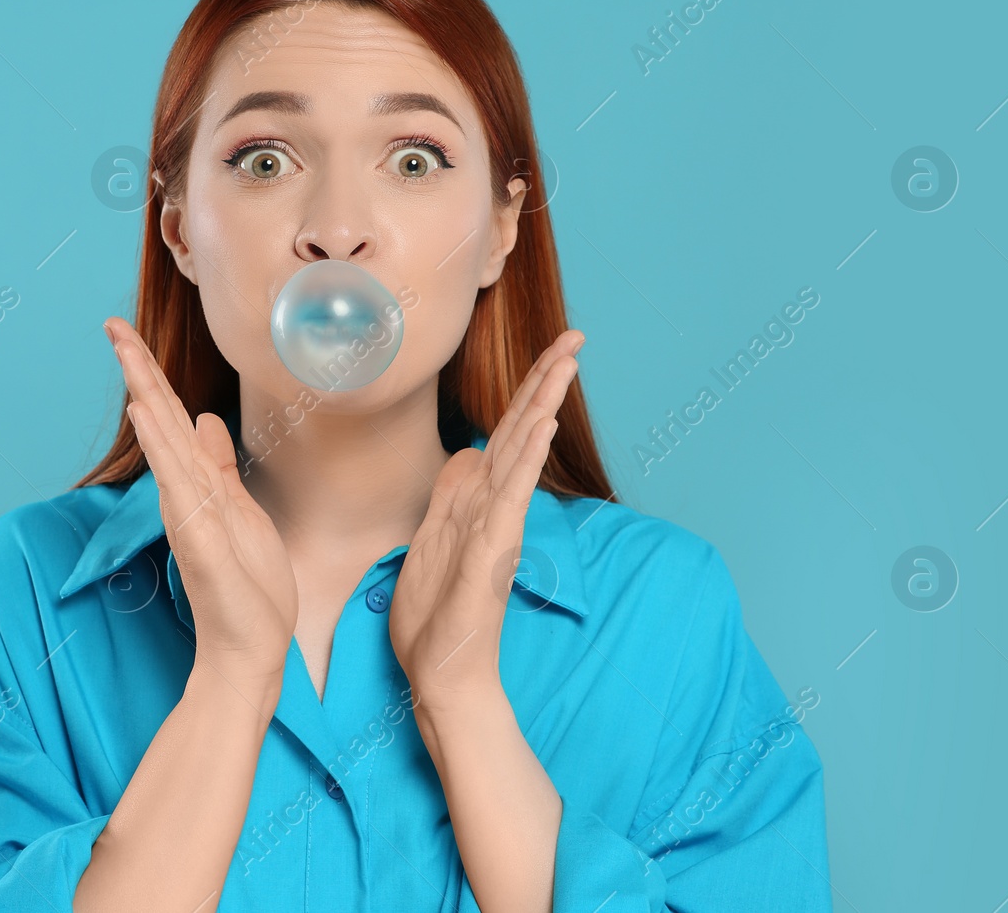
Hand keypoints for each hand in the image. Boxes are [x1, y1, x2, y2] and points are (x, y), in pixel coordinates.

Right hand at [104, 317, 297, 700]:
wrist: (250, 646)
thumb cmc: (247, 586)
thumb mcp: (242, 511)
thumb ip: (220, 466)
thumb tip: (204, 420)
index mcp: (197, 483)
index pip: (170, 417)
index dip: (151, 374)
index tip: (128, 333)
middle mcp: (185, 490)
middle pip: (157, 418)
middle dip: (137, 368)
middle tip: (111, 323)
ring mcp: (187, 511)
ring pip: (162, 439)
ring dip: (144, 392)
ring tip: (124, 350)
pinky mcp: (195, 535)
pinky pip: (176, 481)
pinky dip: (160, 445)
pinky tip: (146, 413)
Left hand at [388, 329, 584, 712]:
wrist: (442, 673)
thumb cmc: (435, 617)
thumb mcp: (430, 540)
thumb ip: (450, 496)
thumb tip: (467, 454)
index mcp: (478, 501)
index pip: (508, 432)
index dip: (527, 390)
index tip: (550, 349)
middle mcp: (495, 506)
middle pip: (524, 430)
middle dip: (548, 380)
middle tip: (577, 334)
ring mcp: (497, 525)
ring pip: (524, 451)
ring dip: (545, 403)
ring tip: (567, 361)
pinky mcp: (494, 549)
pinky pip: (512, 495)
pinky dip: (527, 458)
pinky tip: (543, 425)